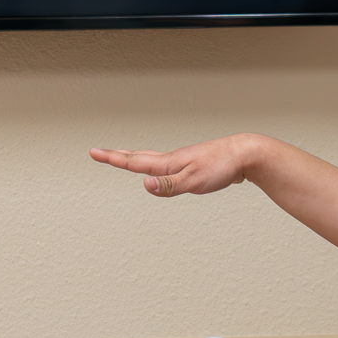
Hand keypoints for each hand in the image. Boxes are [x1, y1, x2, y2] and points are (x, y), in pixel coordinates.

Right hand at [90, 136, 254, 197]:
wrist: (244, 154)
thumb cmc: (221, 166)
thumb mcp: (194, 181)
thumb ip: (169, 185)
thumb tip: (144, 185)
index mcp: (168, 163)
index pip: (134, 161)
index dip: (112, 158)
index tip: (93, 152)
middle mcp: (172, 159)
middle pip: (138, 157)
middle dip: (117, 156)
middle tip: (99, 153)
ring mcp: (182, 161)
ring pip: (152, 159)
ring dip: (134, 158)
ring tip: (124, 159)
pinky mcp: (193, 165)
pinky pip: (167, 166)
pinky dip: (155, 166)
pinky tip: (161, 172)